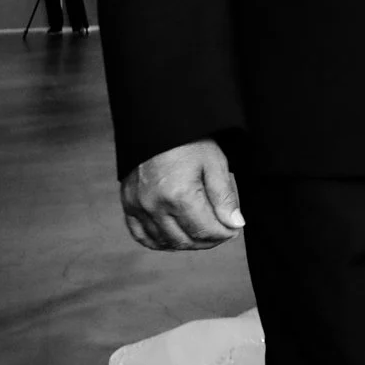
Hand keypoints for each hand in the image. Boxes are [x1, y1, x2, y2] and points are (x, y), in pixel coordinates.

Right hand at [120, 139, 244, 250]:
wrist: (157, 122)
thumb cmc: (189, 141)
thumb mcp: (214, 163)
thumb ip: (224, 197)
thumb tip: (235, 224)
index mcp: (179, 195)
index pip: (205, 230)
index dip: (224, 234)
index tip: (234, 229)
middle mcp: (155, 205)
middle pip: (186, 240)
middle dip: (209, 241)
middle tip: (222, 231)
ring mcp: (138, 206)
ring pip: (165, 242)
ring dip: (187, 243)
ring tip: (203, 233)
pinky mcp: (128, 204)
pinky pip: (141, 235)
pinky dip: (159, 241)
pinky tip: (175, 236)